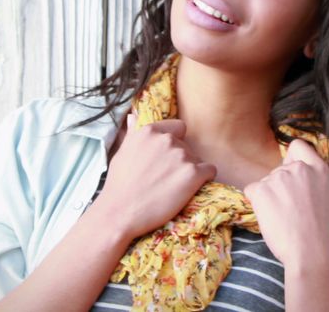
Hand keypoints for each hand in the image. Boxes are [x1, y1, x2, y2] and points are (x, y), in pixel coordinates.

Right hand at [92, 113, 216, 239]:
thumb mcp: (122, 153)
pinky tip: (189, 190)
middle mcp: (167, 140)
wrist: (120, 213)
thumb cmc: (119, 185)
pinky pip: (210, 171)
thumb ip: (133, 133)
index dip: (176, 142)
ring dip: (190, 172)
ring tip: (173, 188)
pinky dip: (203, 180)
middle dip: (181, 160)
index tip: (167, 158)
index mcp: (150, 131)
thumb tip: (134, 116)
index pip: (178, 127)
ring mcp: (181, 156)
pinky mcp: (193, 174)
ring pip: (197, 160)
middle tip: (166, 178)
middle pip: (187, 146)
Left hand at [244, 139, 328, 267]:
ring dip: (270, 197)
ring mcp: (279, 177)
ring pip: (266, 183)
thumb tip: (305, 177)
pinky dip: (257, 203)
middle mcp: (299, 168)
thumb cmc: (322, 232)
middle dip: (281, 186)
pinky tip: (270, 217)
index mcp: (319, 169)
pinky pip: (252, 191)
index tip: (291, 174)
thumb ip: (316, 181)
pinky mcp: (262, 189)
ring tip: (283, 218)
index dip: (292, 158)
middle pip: (280, 169)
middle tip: (290, 209)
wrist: (311, 251)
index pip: (298, 147)